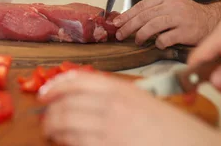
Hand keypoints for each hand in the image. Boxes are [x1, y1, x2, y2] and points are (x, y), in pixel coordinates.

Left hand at [38, 71, 220, 145]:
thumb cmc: (174, 129)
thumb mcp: (145, 102)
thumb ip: (118, 98)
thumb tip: (89, 100)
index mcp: (121, 90)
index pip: (77, 81)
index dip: (56, 86)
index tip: (45, 93)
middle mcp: (112, 108)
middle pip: (66, 104)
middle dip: (50, 112)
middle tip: (46, 118)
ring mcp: (109, 132)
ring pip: (66, 126)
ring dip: (54, 128)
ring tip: (51, 132)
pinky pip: (78, 144)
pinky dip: (68, 143)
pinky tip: (67, 143)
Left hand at [114, 0, 220, 48]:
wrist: (212, 20)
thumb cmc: (188, 15)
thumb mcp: (171, 5)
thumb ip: (154, 9)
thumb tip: (129, 19)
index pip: (142, 5)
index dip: (127, 15)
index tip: (116, 23)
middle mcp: (173, 4)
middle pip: (144, 16)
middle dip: (128, 26)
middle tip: (119, 34)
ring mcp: (180, 18)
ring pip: (151, 26)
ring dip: (140, 35)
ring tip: (137, 41)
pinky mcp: (185, 31)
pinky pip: (164, 38)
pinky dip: (158, 43)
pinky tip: (158, 44)